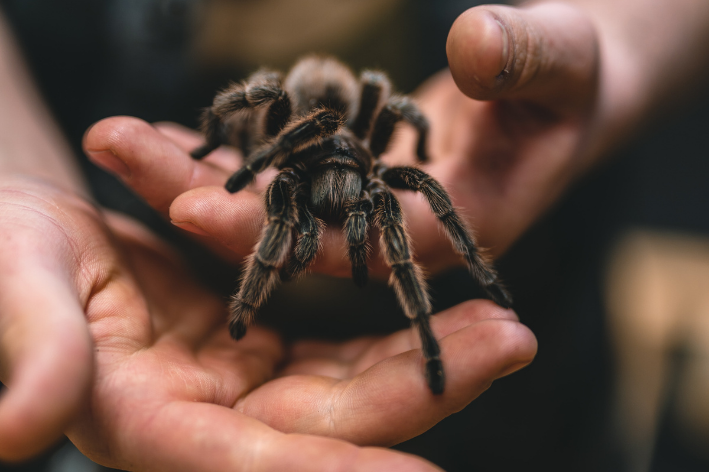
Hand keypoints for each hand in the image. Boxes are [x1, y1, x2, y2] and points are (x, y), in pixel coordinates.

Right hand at [0, 177, 535, 469]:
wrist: (16, 231)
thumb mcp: (11, 290)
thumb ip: (29, 351)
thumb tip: (18, 432)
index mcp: (145, 425)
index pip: (252, 468)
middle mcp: (203, 418)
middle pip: (328, 421)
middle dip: (422, 389)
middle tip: (511, 341)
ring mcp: (232, 379)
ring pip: (345, 381)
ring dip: (424, 352)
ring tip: (503, 322)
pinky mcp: (248, 338)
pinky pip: (330, 339)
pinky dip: (382, 322)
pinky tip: (437, 295)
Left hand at [82, 3, 602, 277]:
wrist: (563, 88)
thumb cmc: (575, 79)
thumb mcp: (565, 60)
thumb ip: (528, 60)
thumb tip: (475, 47)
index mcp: (454, 227)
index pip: (354, 246)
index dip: (278, 231)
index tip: (193, 207)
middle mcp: (398, 229)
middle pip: (292, 226)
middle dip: (203, 195)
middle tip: (118, 149)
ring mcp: (372, 202)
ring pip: (277, 196)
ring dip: (199, 169)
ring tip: (121, 137)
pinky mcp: (356, 172)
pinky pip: (285, 165)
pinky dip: (233, 148)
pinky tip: (173, 129)